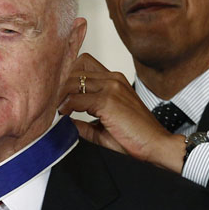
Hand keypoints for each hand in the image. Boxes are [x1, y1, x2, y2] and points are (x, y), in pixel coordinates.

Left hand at [59, 53, 185, 171]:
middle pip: (75, 68)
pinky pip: (76, 99)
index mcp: (115, 80)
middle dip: (60, 84)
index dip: (67, 75)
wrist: (156, 145)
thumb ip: (86, 122)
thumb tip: (67, 122)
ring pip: (72, 81)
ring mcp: (111, 88)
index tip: (58, 92)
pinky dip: (66, 106)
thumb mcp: (106, 127)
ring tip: (55, 108)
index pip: (84, 64)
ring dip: (60, 95)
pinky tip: (64, 115)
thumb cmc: (136, 137)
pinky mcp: (108, 101)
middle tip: (52, 100)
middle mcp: (113, 79)